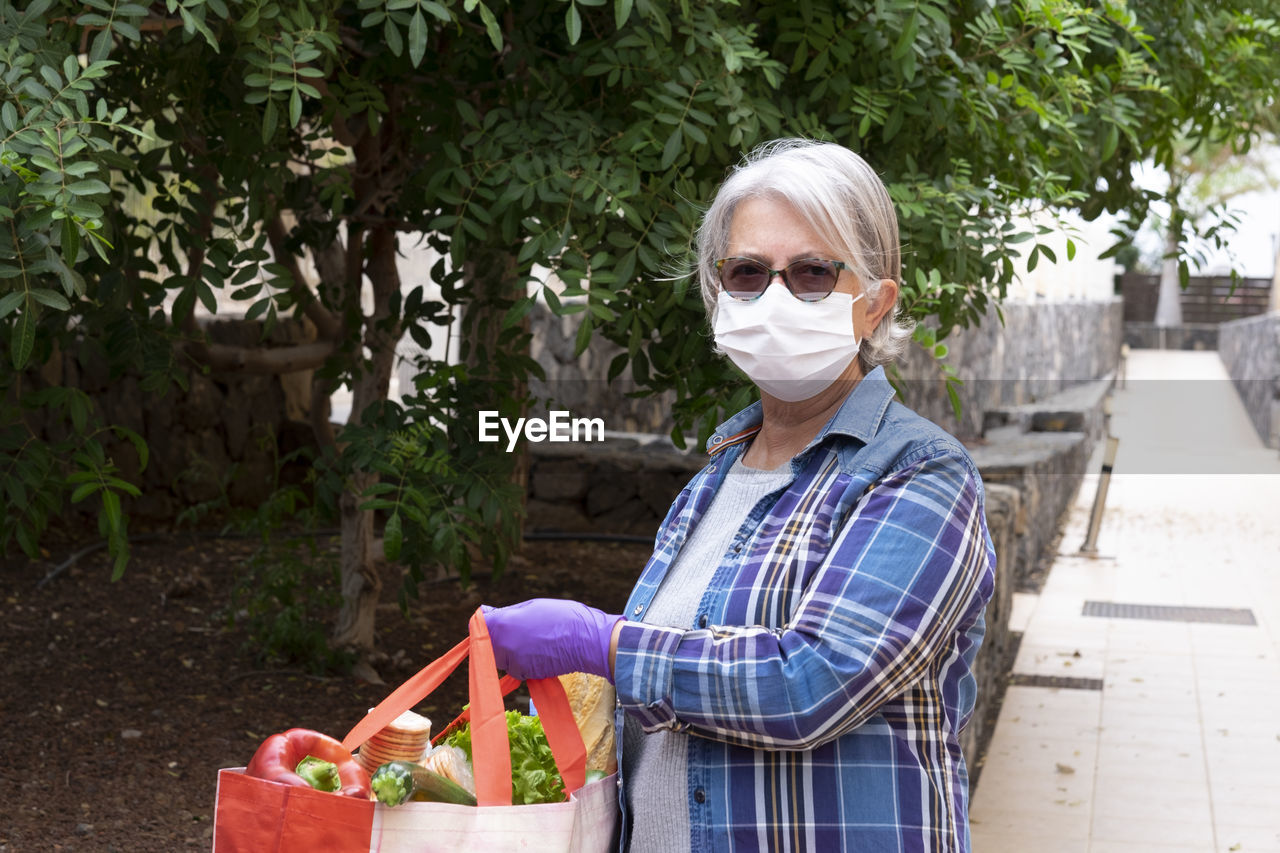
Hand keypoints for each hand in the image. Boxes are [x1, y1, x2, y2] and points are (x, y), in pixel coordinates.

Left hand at [481, 599, 624, 683]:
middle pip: (488, 643)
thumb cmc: (561, 616)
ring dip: (509, 651)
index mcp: (503, 623)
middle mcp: (503, 644)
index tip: (493, 618)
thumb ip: (507, 614)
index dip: (485, 621)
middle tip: (518, 629)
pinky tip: (537, 651)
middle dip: (497, 637)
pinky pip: (514, 668)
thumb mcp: (532, 606)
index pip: (480, 624)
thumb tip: (488, 616)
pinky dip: (521, 662)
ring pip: (500, 658)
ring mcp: (513, 661)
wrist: (586, 640)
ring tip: (531, 640)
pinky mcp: (524, 673)